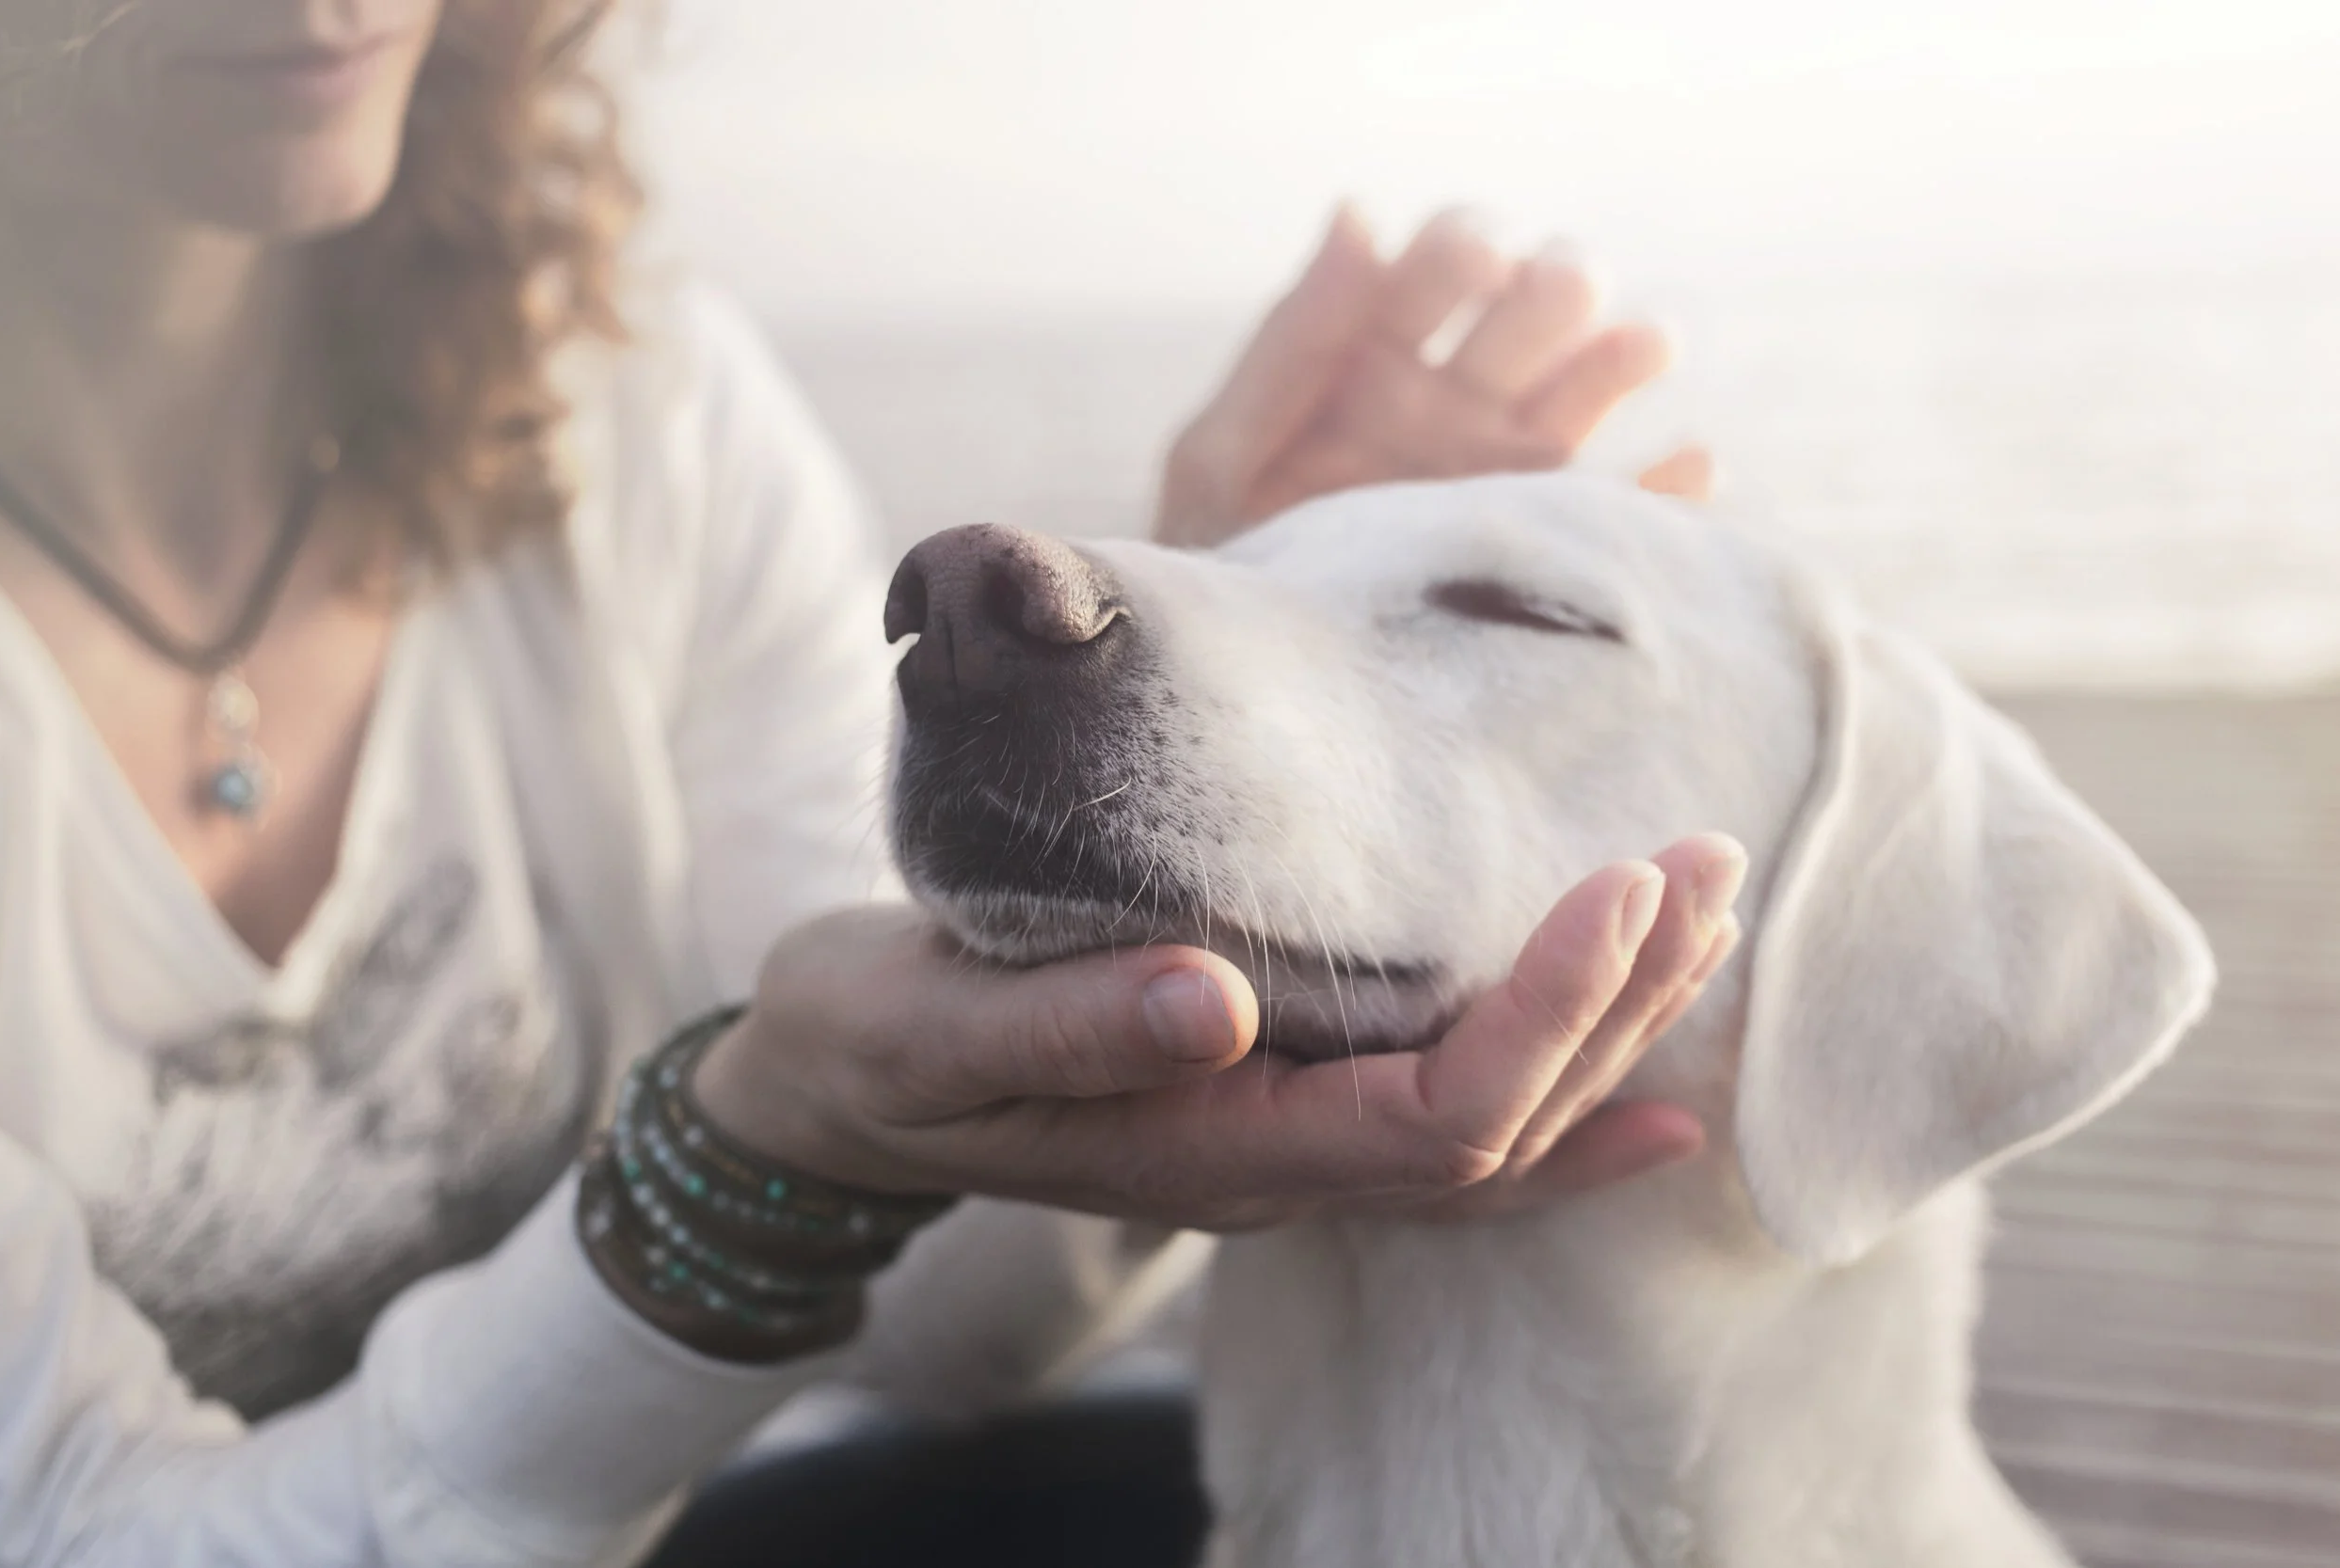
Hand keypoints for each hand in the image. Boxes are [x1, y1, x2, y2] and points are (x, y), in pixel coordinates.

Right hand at [690, 836, 1744, 1232]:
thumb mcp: (932, 1028)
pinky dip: (1561, 1098)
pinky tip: (1648, 1079)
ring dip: (1610, 1031)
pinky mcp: (1278, 1101)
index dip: (1548, 1017)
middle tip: (1702, 865)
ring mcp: (1284, 1146)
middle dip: (1619, 1004)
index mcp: (1212, 1150)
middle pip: (1502, 1128)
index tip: (1622, 888)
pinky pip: (1453, 1129)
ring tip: (1701, 920)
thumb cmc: (874, 1045)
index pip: (1436, 1117)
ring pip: (1495, 1129)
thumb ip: (1067, 1028)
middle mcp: (1274, 1167)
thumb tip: (1213, 1000)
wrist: (833, 1084)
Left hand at [1157, 206, 1715, 549]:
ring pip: (1599, 381)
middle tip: (1549, 299)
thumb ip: (1292, 341)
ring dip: (1624, 352)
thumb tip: (1359, 211)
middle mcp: (1458, 399)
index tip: (1474, 263)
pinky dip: (1675, 488)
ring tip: (1637, 350)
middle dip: (1556, 281)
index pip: (1449, 258)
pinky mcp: (1555, 548)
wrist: (1256, 693)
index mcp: (1379, 355)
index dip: (1469, 245)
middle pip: (1540, 302)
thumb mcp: (1224, 455)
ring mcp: (1513, 471)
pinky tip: (1688, 466)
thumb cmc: (1223, 566)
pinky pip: (1639, 511)